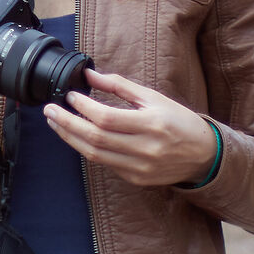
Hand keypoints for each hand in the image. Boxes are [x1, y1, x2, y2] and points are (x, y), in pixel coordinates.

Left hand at [44, 70, 218, 187]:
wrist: (203, 155)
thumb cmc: (179, 121)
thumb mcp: (154, 97)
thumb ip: (120, 86)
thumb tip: (90, 74)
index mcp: (152, 124)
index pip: (107, 118)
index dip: (83, 108)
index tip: (69, 96)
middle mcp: (145, 148)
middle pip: (95, 138)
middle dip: (67, 124)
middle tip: (50, 110)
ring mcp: (139, 167)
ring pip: (94, 155)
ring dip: (70, 138)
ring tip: (56, 123)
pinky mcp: (135, 178)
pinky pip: (105, 164)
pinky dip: (88, 149)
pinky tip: (77, 137)